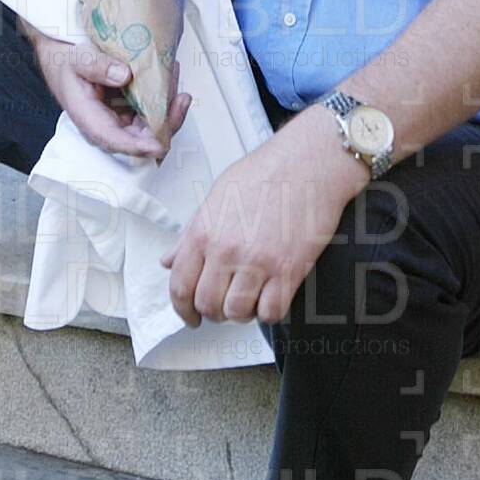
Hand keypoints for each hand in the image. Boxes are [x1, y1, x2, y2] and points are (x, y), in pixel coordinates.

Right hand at [25, 26, 189, 162]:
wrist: (67, 61)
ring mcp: (123, 121)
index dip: (138, 146)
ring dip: (170, 107)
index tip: (158, 145)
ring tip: (174, 75)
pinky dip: (166, 97)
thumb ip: (96, 65)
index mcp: (90, 120)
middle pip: (142, 139)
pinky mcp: (133, 112)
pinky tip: (170, 74)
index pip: (114, 140)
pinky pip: (155, 112)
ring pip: (153, 127)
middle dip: (166, 123)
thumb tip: (124, 75)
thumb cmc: (69, 64)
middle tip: (182, 99)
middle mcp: (109, 127)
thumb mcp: (76, 59)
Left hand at [160, 108, 367, 327]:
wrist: (309, 162)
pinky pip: (271, 312)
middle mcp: (225, 250)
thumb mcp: (217, 196)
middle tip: (224, 308)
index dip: (182, 310)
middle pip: (207, 305)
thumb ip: (191, 233)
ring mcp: (257, 261)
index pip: (180, 287)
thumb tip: (169, 260)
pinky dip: (269, 312)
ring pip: (237, 313)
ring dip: (241, 314)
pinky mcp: (289, 269)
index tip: (190, 317)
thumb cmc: (265, 172)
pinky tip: (271, 297)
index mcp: (203, 231)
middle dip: (213, 313)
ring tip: (249, 301)